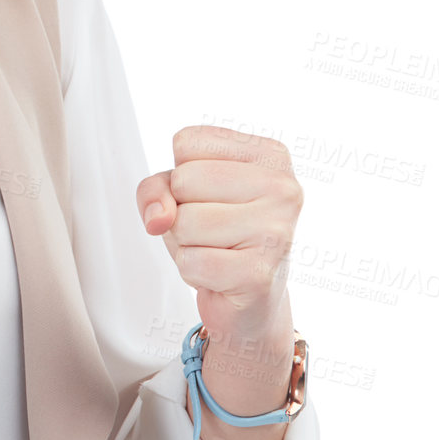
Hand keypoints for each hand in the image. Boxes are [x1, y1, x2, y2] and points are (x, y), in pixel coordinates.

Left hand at [136, 124, 302, 337]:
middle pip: (184, 179)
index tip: (211, 195)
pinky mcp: (261, 274)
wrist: (251, 297)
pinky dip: (192, 272)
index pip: (187, 142)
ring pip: (183, 222)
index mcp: (270, 154)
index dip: (181, 174)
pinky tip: (221, 273)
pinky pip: (191, 262)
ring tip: (218, 250)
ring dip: (186, 243)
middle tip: (214, 228)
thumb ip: (155, 188)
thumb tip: (159, 218)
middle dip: (181, 210)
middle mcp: (284, 187)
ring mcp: (277, 231)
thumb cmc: (217, 233)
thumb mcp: (179, 194)